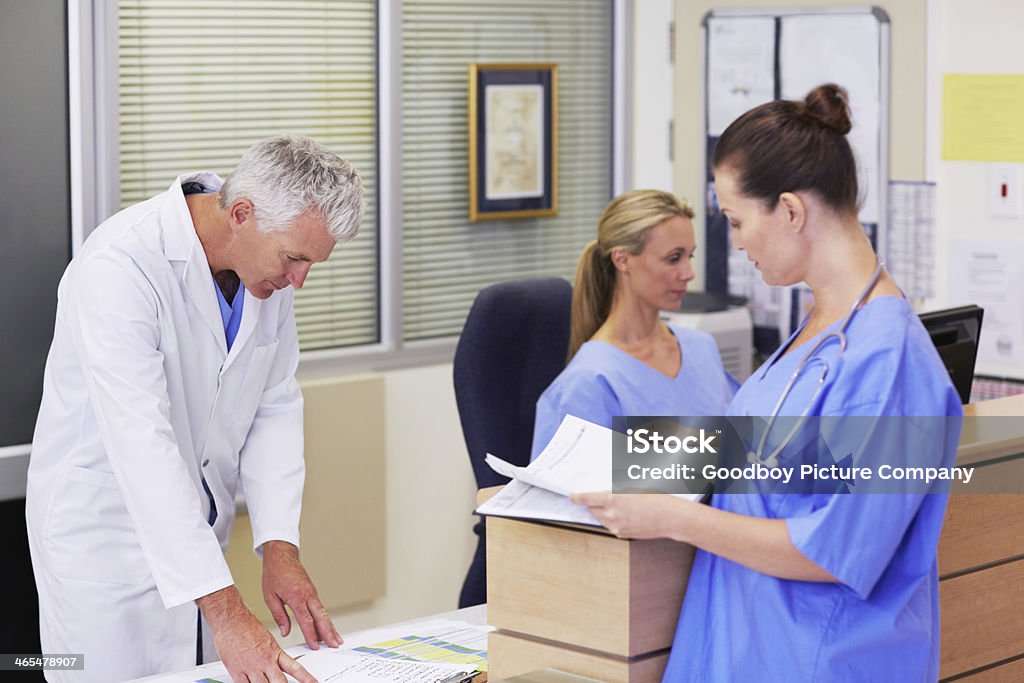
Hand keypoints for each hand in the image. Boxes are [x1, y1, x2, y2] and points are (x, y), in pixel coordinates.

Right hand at [197, 585, 314, 682]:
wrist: (231, 619)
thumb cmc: (247, 626)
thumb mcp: (267, 640)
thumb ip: (272, 656)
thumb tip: (276, 668)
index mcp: (275, 652)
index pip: (295, 668)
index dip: (306, 678)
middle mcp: (265, 661)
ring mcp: (251, 668)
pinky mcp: (237, 672)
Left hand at [262, 541, 341, 648]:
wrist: (281, 555)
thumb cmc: (274, 574)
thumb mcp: (270, 597)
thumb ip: (279, 616)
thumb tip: (285, 632)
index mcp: (296, 597)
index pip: (306, 620)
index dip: (312, 635)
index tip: (315, 646)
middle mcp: (308, 595)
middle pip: (321, 617)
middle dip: (328, 633)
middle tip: (334, 645)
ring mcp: (313, 593)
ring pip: (324, 613)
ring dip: (331, 627)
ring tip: (337, 639)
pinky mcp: (313, 592)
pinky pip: (321, 608)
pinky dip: (325, 619)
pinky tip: (328, 627)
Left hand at [570, 491, 690, 539]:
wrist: (669, 517)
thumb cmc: (656, 498)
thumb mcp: (634, 488)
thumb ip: (616, 491)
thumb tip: (606, 492)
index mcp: (613, 499)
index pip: (588, 499)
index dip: (578, 498)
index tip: (572, 496)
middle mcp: (612, 514)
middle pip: (593, 510)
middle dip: (594, 504)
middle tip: (599, 498)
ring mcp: (617, 526)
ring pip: (602, 519)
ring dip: (604, 512)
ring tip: (619, 506)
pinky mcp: (622, 534)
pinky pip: (611, 526)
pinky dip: (613, 520)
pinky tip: (626, 515)